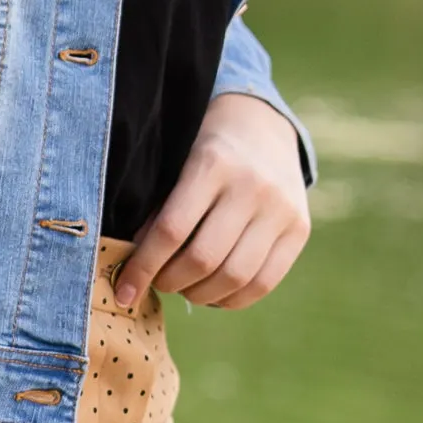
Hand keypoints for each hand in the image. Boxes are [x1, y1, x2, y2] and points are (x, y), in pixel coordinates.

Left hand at [113, 92, 309, 312]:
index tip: (123, 291)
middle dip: (170, 282)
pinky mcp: (300, 228)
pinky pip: (264, 282)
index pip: (171, 231)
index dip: (143, 268)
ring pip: (235, 277)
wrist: (262, 123)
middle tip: (157, 283)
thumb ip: (158, 211)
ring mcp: (281, 209)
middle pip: (203, 259)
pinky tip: (212, 293)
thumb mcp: (176, 163)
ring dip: (199, 295)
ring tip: (184, 287)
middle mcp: (252, 186)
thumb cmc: (204, 148)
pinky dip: (232, 299)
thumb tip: (136, 270)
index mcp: (213, 163)